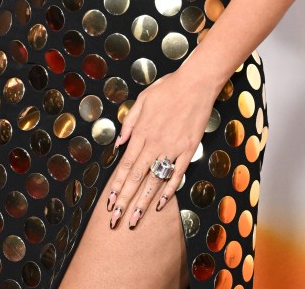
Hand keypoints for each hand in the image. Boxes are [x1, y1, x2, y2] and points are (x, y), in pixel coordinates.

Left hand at [106, 71, 214, 230]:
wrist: (195, 83)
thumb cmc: (168, 88)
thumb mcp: (142, 100)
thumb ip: (129, 123)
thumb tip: (118, 143)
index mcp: (142, 132)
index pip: (125, 164)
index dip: (116, 185)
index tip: (109, 202)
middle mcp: (155, 143)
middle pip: (137, 177)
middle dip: (125, 200)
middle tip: (116, 220)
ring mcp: (173, 148)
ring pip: (155, 180)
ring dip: (144, 202)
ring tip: (135, 220)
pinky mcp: (189, 150)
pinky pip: (177, 174)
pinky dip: (169, 190)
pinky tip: (160, 204)